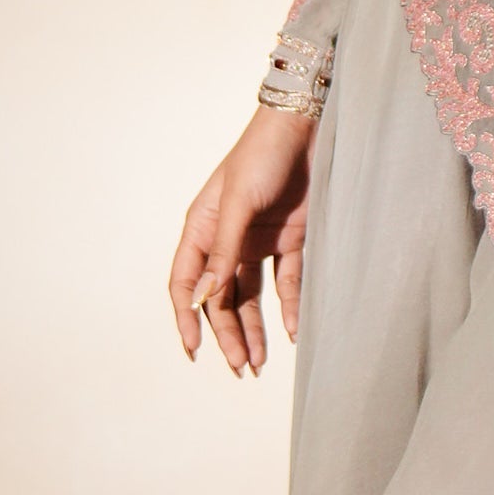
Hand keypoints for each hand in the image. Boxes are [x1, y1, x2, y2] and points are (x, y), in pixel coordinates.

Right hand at [170, 105, 315, 375]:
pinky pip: (287, 282)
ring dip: (254, 329)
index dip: (187, 317)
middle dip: (227, 333)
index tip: (195, 349)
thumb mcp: (238, 202)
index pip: (186, 283)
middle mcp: (226, 240)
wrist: (306, 127)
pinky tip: (294, 330)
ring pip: (251, 297)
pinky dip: (290, 306)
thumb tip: (205, 296)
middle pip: (220, 297)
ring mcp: (258, 242)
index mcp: (201, 228)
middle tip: (240, 366)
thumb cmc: (262, 155)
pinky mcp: (291, 241)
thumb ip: (223, 249)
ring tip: (260, 363)